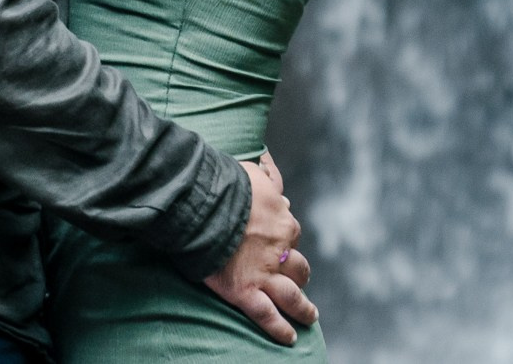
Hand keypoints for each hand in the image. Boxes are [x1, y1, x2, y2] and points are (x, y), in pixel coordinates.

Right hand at [204, 151, 316, 345]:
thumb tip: (273, 175)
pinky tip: (290, 338)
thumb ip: (266, 178)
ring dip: (303, 307)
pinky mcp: (245, 291)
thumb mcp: (252, 173)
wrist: (203, 205)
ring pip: (292, 295)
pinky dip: (280, 329)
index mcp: (282, 221)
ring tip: (309, 316)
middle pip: (297, 266)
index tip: (278, 245)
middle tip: (298, 281)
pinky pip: (268, 316)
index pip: (290, 235)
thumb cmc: (223, 184)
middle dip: (298, 274)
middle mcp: (279, 250)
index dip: (284, 242)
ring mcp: (264, 273)